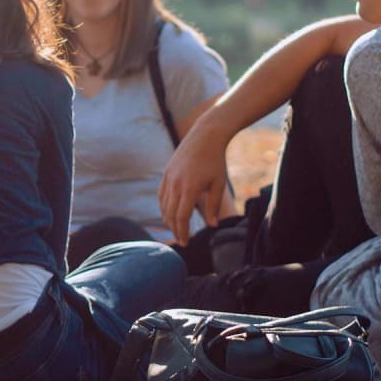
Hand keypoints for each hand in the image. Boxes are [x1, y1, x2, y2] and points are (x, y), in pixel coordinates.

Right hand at [158, 128, 231, 245]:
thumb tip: (212, 225)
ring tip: (176, 230)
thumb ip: (214, 206)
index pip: (182, 217)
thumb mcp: (218, 185)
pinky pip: (161, 195)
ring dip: (168, 220)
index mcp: (190, 188)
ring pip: (164, 206)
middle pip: (171, 214)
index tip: (186, 243)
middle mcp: (176, 184)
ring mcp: (169, 178)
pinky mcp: (166, 173)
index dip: (182, 232)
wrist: (205, 136)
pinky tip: (169, 214)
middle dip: (175, 230)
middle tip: (182, 241)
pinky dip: (164, 207)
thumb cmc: (215, 161)